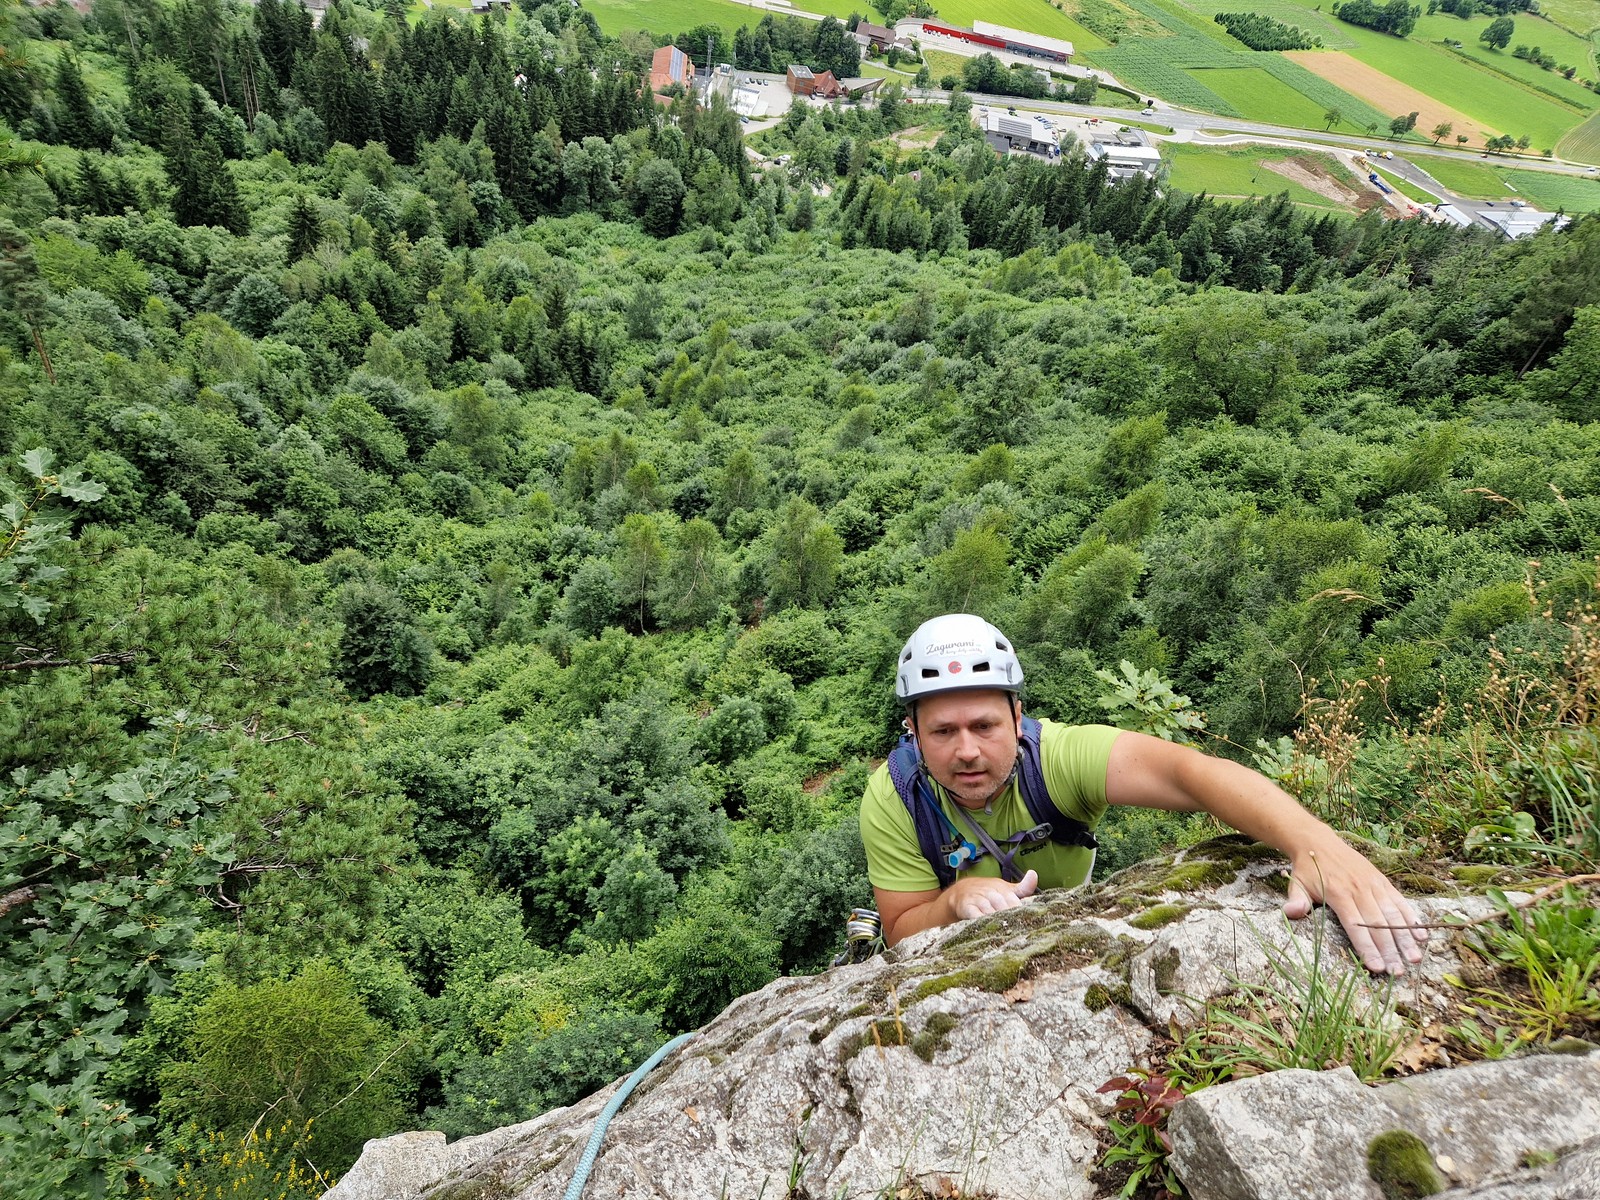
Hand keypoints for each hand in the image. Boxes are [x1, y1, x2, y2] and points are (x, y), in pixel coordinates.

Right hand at [947, 870, 1037, 920]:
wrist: (962, 891)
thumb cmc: (990, 893)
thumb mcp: (1006, 889)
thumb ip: (1023, 887)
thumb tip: (1034, 874)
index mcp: (1002, 889)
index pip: (1012, 899)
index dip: (1017, 908)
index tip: (1023, 917)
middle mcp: (990, 893)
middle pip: (1001, 905)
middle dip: (1008, 915)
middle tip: (1016, 928)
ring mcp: (978, 900)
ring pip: (988, 910)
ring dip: (995, 919)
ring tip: (1004, 930)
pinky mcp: (966, 907)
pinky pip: (974, 915)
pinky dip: (980, 921)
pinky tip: (987, 928)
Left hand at [1284, 842, 1428, 974]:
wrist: (1318, 842)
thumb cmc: (1307, 869)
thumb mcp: (1296, 884)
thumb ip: (1296, 901)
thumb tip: (1291, 913)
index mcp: (1339, 894)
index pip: (1356, 926)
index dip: (1367, 948)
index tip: (1377, 968)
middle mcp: (1360, 890)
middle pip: (1378, 925)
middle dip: (1390, 950)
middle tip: (1398, 972)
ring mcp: (1373, 884)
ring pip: (1393, 914)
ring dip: (1406, 937)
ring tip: (1415, 959)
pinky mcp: (1382, 880)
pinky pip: (1399, 900)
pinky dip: (1411, 917)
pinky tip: (1421, 935)